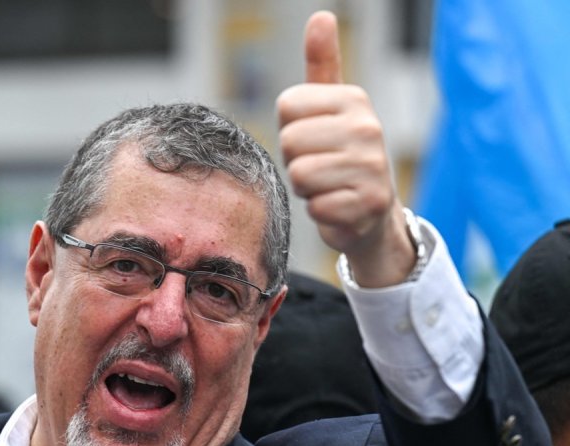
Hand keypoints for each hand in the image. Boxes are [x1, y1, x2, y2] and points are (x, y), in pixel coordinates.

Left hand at [277, 11, 414, 287]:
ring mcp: (372, 167)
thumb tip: (320, 16)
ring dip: (306, 188)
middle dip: (296, 161)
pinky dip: (320, 213)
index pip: (286, 107)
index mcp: (354, 99)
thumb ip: (322, 65)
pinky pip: (315, 207)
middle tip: (320, 167)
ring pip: (299, 174)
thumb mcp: (330, 108)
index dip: (290, 130)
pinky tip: (338, 207)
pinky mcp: (369, 204)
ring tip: (328, 186)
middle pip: (289, 141)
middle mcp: (368, 128)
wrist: (372, 212)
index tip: (313, 140)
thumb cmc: (341, 156)